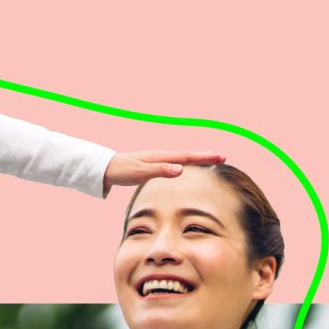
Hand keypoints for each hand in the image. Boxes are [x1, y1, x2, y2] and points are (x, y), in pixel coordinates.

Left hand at [103, 150, 225, 192]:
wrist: (106, 168)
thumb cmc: (122, 170)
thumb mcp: (141, 172)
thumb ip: (160, 171)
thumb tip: (181, 170)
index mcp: (160, 157)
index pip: (187, 157)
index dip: (204, 157)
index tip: (220, 157)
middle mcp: (160, 157)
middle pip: (187, 156)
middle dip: (205, 157)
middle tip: (222, 157)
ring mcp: (157, 161)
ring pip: (181, 159)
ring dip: (196, 159)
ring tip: (210, 159)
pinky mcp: (152, 166)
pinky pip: (174, 164)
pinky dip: (185, 163)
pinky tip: (186, 167)